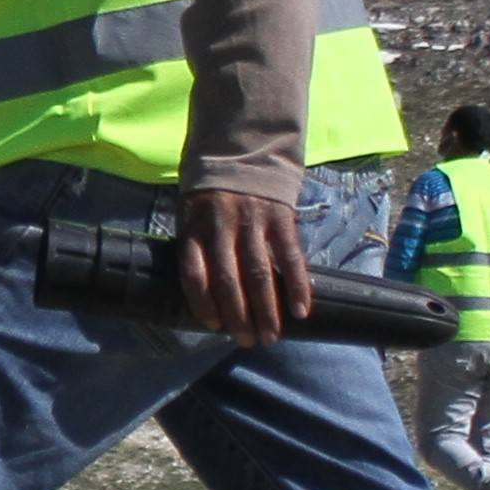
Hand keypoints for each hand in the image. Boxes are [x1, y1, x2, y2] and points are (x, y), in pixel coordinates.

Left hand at [178, 186, 314, 345]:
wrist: (242, 148)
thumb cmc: (210, 191)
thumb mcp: (189, 210)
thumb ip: (194, 245)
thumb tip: (202, 294)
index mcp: (193, 226)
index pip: (193, 274)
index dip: (203, 304)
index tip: (214, 326)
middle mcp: (221, 225)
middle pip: (228, 280)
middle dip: (238, 317)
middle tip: (248, 341)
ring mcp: (252, 221)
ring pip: (259, 274)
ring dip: (267, 310)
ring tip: (271, 336)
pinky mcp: (280, 217)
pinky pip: (290, 256)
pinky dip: (297, 286)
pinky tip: (300, 310)